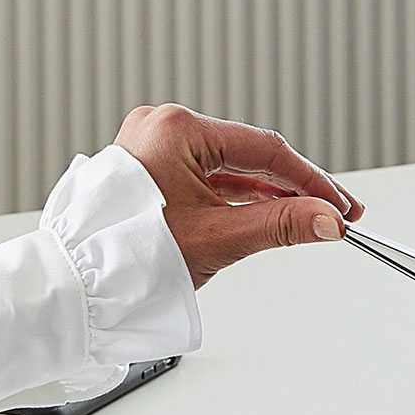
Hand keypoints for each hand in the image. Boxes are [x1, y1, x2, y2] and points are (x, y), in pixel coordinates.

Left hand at [113, 104, 365, 285]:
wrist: (75, 286)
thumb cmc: (127, 258)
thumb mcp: (219, 238)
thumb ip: (281, 225)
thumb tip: (327, 220)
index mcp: (176, 129)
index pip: (265, 148)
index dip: (311, 180)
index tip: (339, 205)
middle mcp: (162, 128)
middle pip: (248, 155)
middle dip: (294, 187)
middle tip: (332, 212)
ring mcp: (152, 147)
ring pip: (228, 167)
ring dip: (267, 194)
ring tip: (305, 218)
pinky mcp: (148, 169)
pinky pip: (205, 177)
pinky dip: (235, 197)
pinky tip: (266, 213)